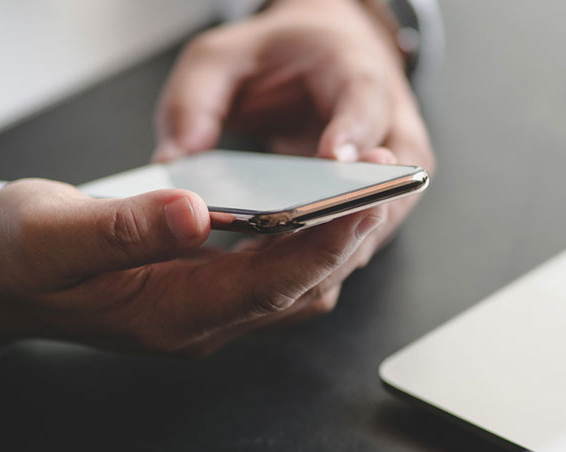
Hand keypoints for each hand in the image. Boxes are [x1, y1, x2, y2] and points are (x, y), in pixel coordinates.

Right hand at [0, 179, 384, 354]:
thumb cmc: (19, 253)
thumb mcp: (56, 231)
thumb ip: (122, 226)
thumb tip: (191, 211)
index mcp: (170, 316)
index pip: (268, 287)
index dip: (321, 247)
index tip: (361, 206)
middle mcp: (199, 324)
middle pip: (297, 289)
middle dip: (344, 242)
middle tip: (382, 186)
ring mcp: (205, 313)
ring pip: (293, 286)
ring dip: (329, 244)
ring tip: (361, 189)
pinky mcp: (205, 293)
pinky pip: (273, 275)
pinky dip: (301, 243)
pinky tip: (310, 204)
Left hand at [153, 0, 434, 306]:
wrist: (323, 65)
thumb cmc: (282, 57)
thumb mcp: (223, 56)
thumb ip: (194, 99)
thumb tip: (174, 161)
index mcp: (358, 74)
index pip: (365, 103)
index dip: (352, 133)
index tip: (333, 157)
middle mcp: (391, 131)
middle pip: (384, 183)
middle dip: (340, 220)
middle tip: (289, 241)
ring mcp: (390, 179)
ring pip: (373, 229)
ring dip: (323, 256)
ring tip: (264, 272)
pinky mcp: (376, 215)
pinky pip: (352, 248)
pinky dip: (313, 267)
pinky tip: (261, 280)